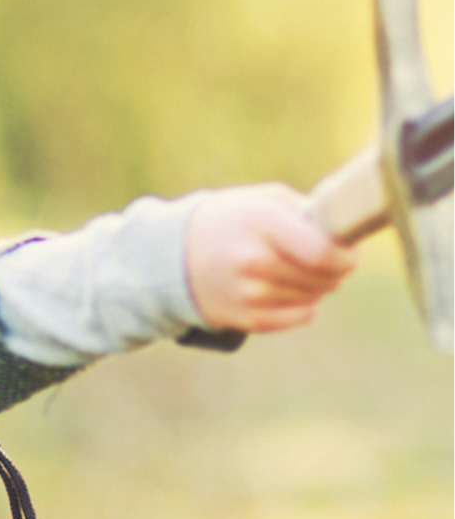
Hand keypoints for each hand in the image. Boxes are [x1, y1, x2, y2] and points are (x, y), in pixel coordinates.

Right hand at [186, 183, 357, 331]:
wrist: (172, 256)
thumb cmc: (228, 221)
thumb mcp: (262, 200)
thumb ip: (306, 211)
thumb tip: (347, 230)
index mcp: (259, 223)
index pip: (322, 252)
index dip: (345, 255)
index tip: (347, 251)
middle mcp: (252, 260)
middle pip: (323, 277)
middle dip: (336, 271)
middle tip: (329, 262)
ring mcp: (247, 293)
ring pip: (314, 297)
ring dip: (319, 287)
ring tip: (301, 272)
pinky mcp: (245, 318)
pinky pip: (300, 317)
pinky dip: (305, 306)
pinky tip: (292, 292)